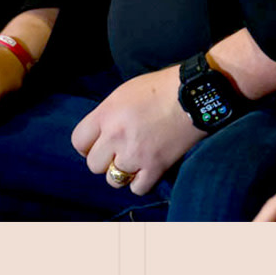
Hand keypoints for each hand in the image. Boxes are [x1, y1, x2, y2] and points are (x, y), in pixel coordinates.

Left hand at [70, 66, 204, 196]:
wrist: (197, 93)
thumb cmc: (163, 86)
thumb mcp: (127, 91)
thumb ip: (110, 113)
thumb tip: (102, 133)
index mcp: (107, 113)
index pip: (78, 141)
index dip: (88, 145)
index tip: (99, 144)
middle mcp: (116, 135)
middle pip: (94, 164)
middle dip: (106, 159)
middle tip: (120, 151)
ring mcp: (135, 153)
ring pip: (113, 180)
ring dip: (123, 172)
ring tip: (136, 159)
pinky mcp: (155, 166)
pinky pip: (137, 188)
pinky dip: (142, 181)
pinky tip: (149, 168)